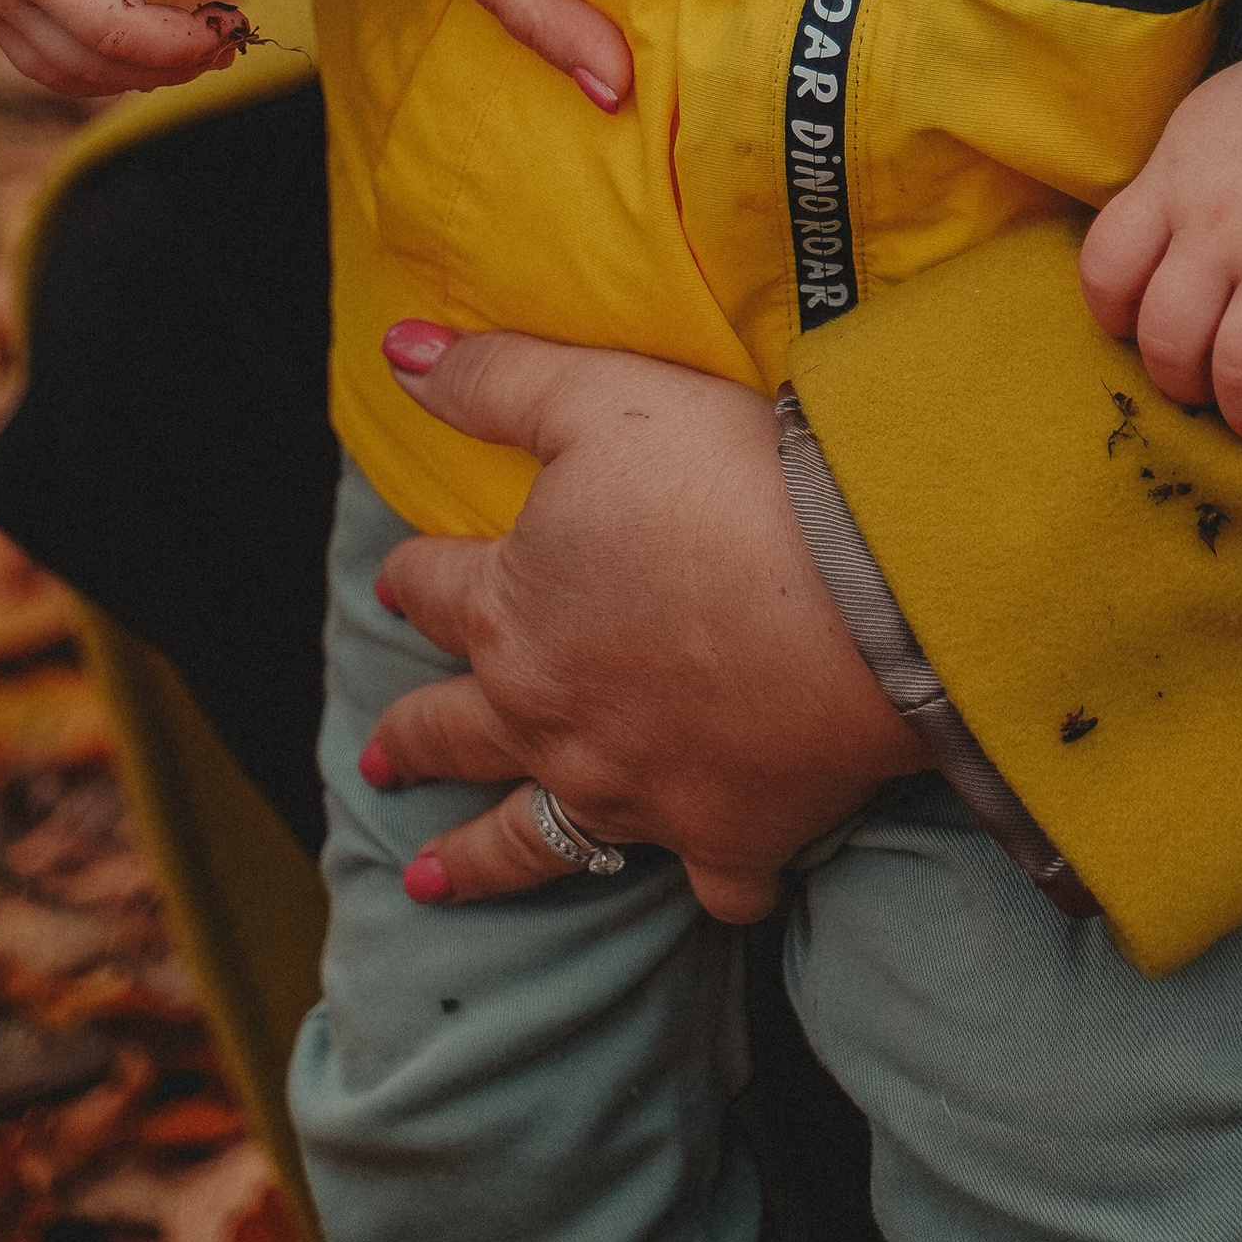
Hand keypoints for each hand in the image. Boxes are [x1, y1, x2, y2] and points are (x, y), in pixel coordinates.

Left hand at [354, 327, 929, 920]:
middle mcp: (553, 720)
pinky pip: (706, 886)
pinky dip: (703, 885)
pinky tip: (703, 889)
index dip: (416, 578)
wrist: (863, 595)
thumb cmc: (727, 484)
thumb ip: (493, 378)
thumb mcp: (598, 397)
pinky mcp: (727, 838)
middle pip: (458, 732)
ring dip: (479, 861)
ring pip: (538, 838)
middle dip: (413, 739)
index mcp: (513, 615)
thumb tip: (395, 353)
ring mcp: (637, 792)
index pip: (436, 591)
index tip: (398, 581)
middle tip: (378, 758)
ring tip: (428, 880)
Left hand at [1079, 59, 1241, 457]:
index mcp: (1172, 190)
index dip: (1112, 318)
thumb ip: (1166, 192)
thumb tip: (1150, 257)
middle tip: (1203, 390)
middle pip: (1168, 340)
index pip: (1106, 273)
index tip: (1137, 330)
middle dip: (1179, 384)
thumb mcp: (1194, 130)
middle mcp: (1220, 233)